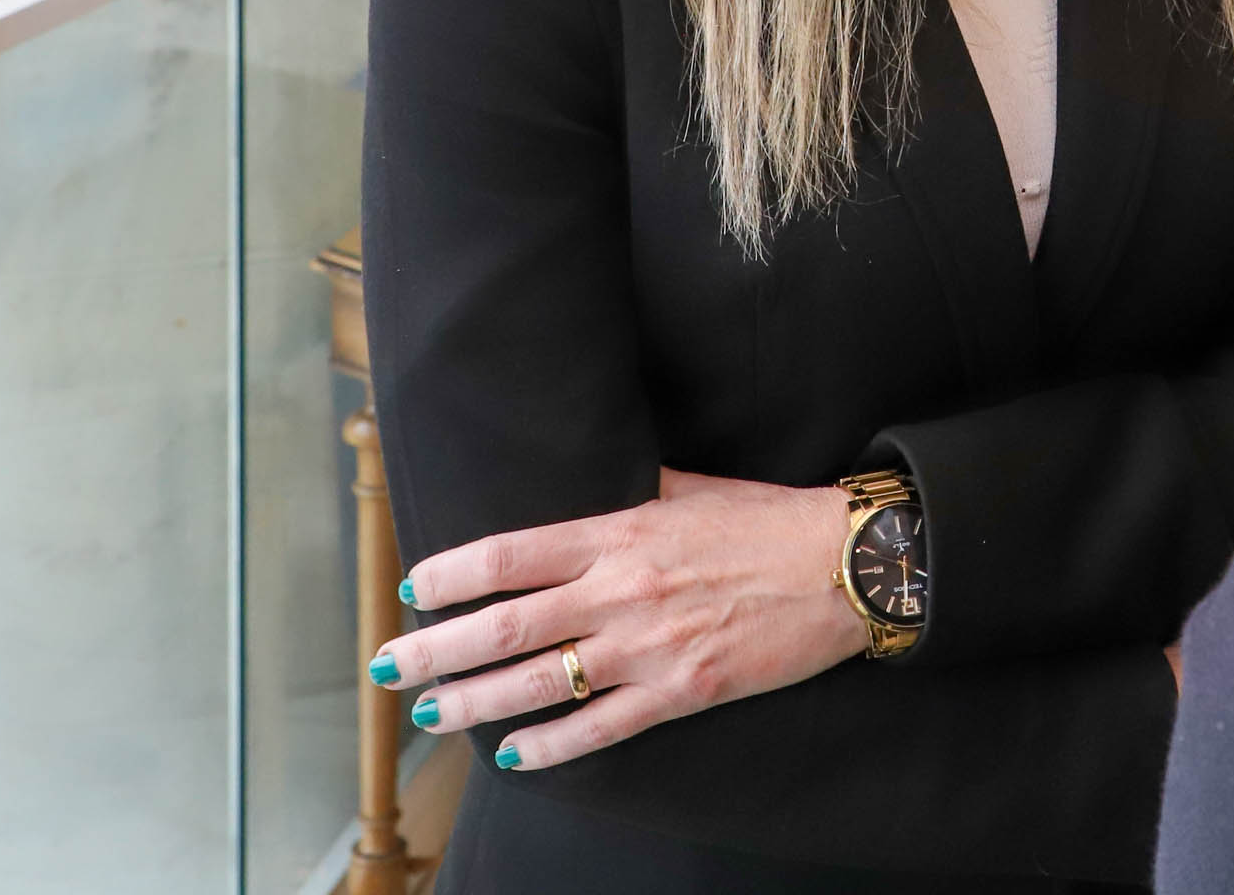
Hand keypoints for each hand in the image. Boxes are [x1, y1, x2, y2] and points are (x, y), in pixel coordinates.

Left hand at [376, 469, 864, 772]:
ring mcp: (648, 646)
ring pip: (535, 683)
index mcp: (622, 531)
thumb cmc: (773, 520)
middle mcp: (622, 590)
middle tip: (387, 666)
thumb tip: (599, 480)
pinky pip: (598, 728)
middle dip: (435, 649)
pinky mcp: (681, 690)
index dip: (452, 574)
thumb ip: (640, 490)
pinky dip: (548, 746)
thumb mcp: (698, 488)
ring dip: (470, 702)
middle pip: (505, 625)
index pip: (512, 553)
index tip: (414, 588)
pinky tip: (511, 754)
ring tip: (429, 715)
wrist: (846, 566)